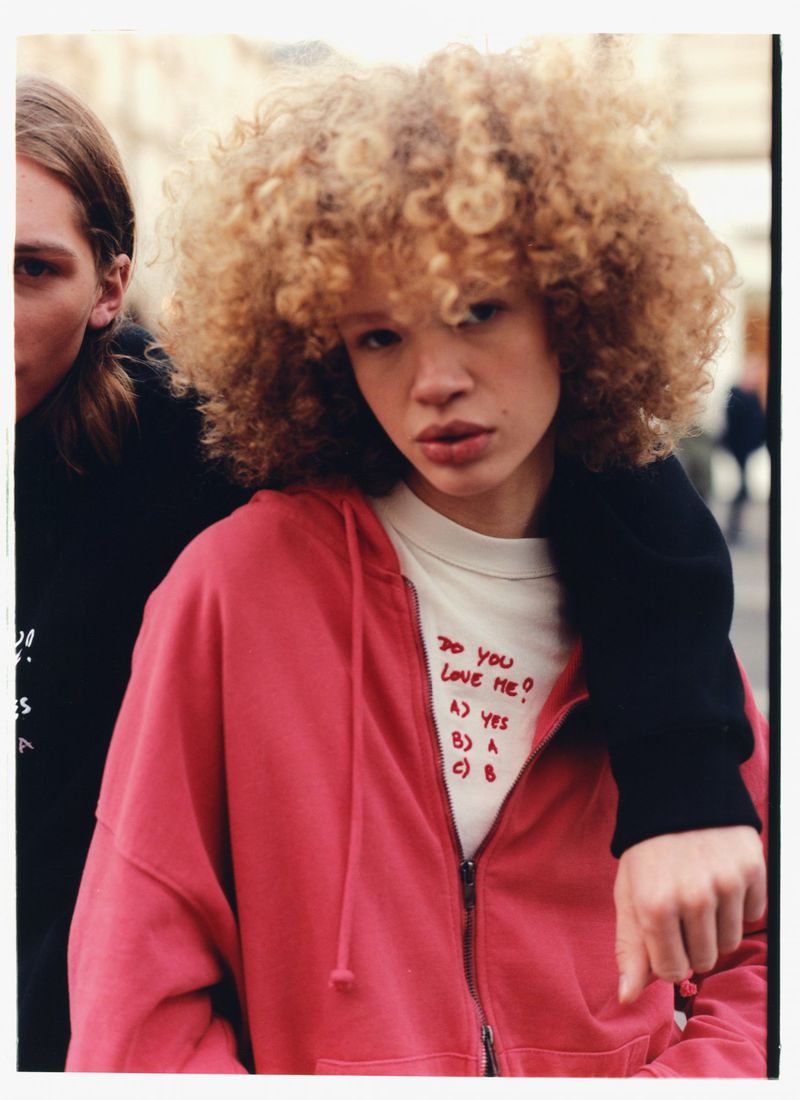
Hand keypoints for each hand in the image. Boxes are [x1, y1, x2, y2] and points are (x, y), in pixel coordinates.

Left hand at [614, 825, 765, 1003]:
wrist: (677, 792)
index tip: (664, 935)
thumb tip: (627, 997)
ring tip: (699, 892)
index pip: (673, 971)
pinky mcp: (752, 871)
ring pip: (730, 942)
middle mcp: (692, 898)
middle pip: (704, 960)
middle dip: (691, 942)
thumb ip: (629, 948)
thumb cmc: (648, 849)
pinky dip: (740, 905)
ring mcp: (726, 884)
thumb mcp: (628, 893)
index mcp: (654, 906)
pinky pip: (753, 916)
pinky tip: (720, 879)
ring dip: (716, 926)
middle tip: (681, 908)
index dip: (668, 957)